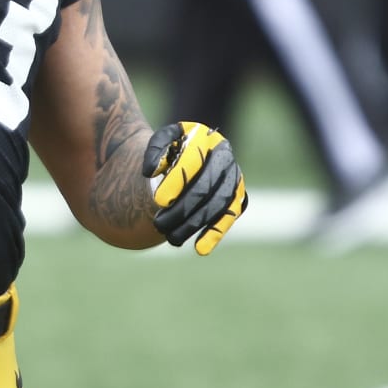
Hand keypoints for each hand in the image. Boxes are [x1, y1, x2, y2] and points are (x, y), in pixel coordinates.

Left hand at [142, 121, 247, 254]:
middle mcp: (225, 158)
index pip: (193, 162)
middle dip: (181, 209)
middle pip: (205, 188)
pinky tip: (200, 249)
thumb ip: (155, 148)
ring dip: (194, 224)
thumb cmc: (172, 145)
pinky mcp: (237, 198)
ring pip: (217, 206)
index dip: (176, 181)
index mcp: (207, 138)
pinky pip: (228, 217)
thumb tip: (151, 171)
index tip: (157, 200)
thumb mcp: (162, 139)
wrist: (189, 151)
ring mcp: (234, 178)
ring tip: (170, 238)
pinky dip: (215, 233)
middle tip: (158, 224)